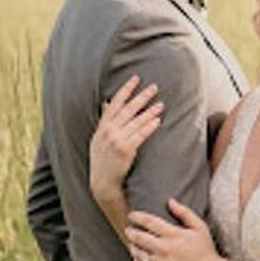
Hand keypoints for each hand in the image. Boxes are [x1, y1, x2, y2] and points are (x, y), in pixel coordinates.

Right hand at [89, 75, 162, 202]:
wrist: (102, 182)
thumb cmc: (102, 160)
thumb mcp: (98, 138)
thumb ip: (104, 120)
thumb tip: (107, 103)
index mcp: (102, 126)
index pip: (115, 103)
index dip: (126, 89)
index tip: (136, 78)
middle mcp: (108, 131)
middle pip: (128, 109)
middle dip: (142, 96)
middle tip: (154, 87)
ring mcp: (116, 140)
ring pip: (136, 121)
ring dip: (150, 111)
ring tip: (161, 104)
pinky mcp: (125, 149)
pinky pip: (140, 135)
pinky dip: (149, 126)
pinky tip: (158, 121)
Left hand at [127, 199, 219, 260]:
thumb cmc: (205, 249)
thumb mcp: (199, 227)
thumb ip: (184, 213)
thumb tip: (170, 201)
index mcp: (173, 234)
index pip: (149, 222)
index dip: (138, 217)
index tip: (131, 215)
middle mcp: (163, 248)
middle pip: (139, 238)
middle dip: (131, 232)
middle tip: (128, 229)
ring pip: (138, 253)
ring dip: (132, 247)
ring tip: (132, 243)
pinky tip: (137, 259)